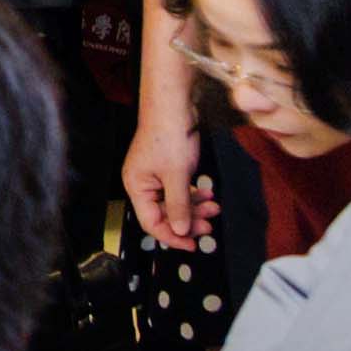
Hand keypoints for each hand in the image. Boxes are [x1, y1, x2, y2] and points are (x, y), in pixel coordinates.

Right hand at [125, 116, 213, 251]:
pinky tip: (207, 194)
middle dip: (188, 221)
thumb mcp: (177, 175)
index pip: (152, 223)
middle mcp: (143, 184)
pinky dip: (194, 194)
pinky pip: (180, 189)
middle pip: (165, 214)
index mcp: (137, 187)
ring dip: (195, 207)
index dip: (172, 236)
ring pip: (175, 202)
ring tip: (214, 208)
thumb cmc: (168, 134)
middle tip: (209, 227)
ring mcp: (155, 175)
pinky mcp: (167, 167)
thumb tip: (181, 230)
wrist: (174, 105)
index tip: (193, 245)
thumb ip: (178, 206)